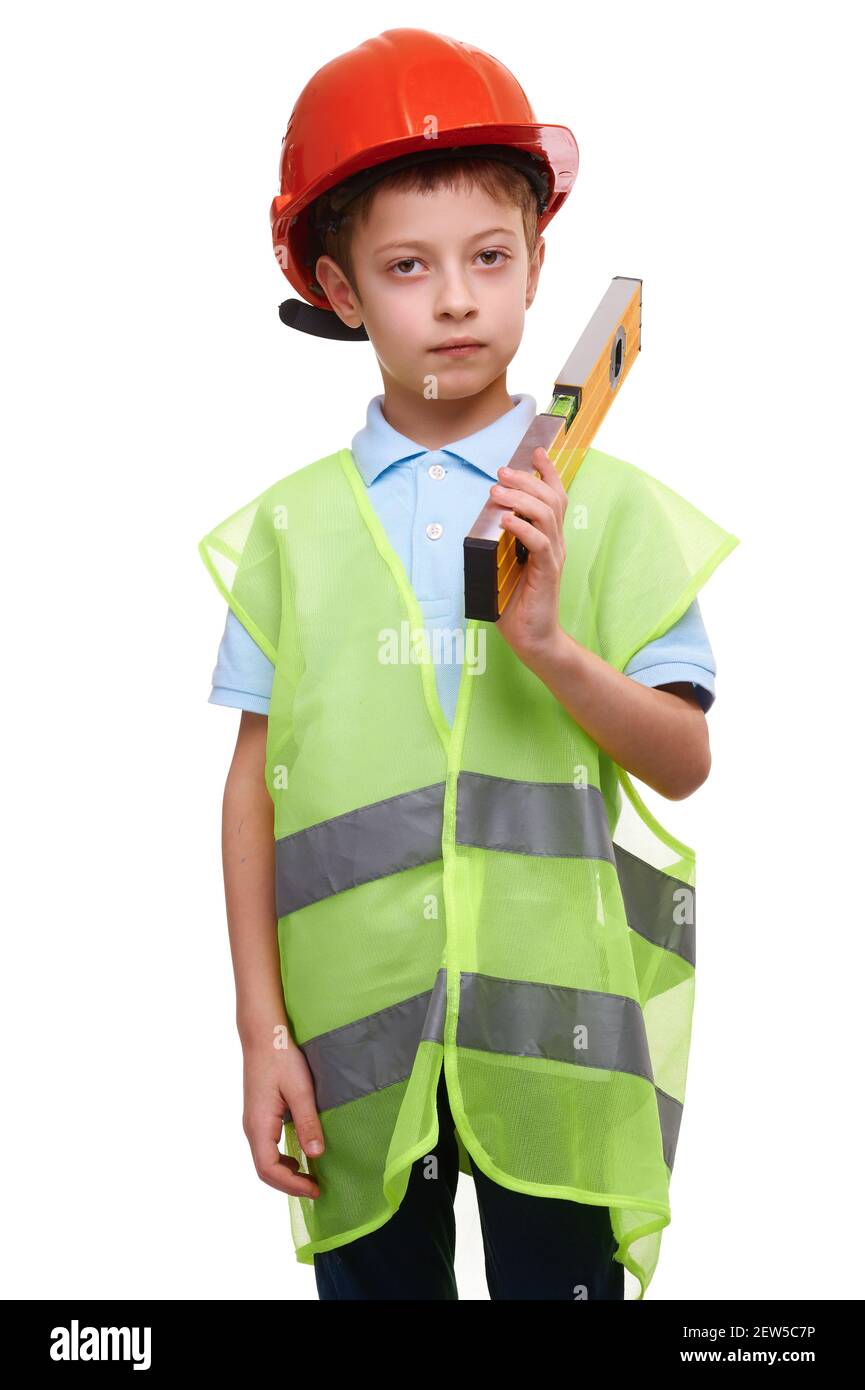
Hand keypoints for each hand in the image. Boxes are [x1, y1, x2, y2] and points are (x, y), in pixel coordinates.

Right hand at [242, 1039, 323, 1198]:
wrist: (264, 1034)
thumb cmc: (281, 1058)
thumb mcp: (300, 1089)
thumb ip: (307, 1122)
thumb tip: (316, 1155)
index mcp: (259, 1125)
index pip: (269, 1169)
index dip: (291, 1185)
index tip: (315, 1189)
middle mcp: (251, 1127)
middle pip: (264, 1170)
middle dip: (289, 1184)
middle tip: (315, 1188)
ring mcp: (253, 1121)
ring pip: (265, 1159)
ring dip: (285, 1173)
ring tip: (310, 1176)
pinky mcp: (258, 1115)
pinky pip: (267, 1146)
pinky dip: (282, 1159)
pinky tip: (299, 1156)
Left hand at [488, 446, 567, 667]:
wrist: (533, 638)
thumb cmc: (516, 603)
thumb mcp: (505, 565)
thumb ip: (500, 543)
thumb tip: (483, 521)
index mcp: (548, 538)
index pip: (556, 497)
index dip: (548, 472)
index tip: (536, 452)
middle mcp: (556, 543)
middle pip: (551, 498)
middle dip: (527, 479)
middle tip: (502, 471)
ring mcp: (553, 557)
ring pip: (546, 515)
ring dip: (521, 498)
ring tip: (498, 492)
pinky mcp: (547, 573)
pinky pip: (539, 543)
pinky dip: (521, 527)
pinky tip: (505, 520)